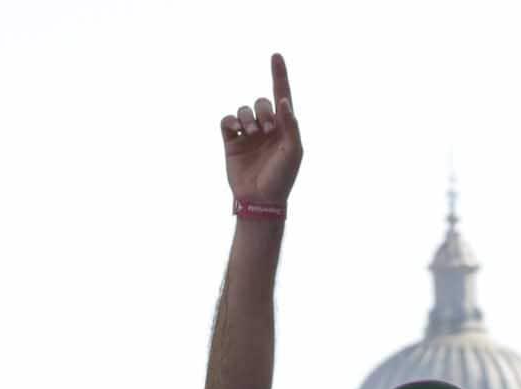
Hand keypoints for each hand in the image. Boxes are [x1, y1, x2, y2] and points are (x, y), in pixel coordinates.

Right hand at [217, 53, 300, 206]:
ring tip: (251, 134)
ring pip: (244, 110)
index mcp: (284, 128)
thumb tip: (283, 101)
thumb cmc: (282, 178)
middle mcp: (266, 128)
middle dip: (264, 111)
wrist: (260, 200)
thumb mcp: (293, 152)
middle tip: (267, 129)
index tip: (276, 55)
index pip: (282, 96)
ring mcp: (248, 135)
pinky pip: (227, 121)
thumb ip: (290, 125)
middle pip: (262, 101)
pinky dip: (231, 121)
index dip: (279, 75)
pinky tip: (236, 131)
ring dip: (248, 118)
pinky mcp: (231, 142)